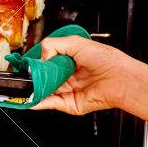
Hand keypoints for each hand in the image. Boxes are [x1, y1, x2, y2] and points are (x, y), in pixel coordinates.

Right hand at [33, 36, 147, 114]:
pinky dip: (39, 102)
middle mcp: (70, 77)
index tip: (30, 63)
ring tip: (27, 84)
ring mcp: (69, 91)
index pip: (48, 62)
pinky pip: (51, 104)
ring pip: (46, 91)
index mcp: (71, 61)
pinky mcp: (70, 104)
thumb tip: (41, 57)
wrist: (120, 78)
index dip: (39, 62)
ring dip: (35, 89)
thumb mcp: (76, 42)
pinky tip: (32, 97)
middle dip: (35, 76)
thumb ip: (53, 45)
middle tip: (29, 73)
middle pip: (45, 78)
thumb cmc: (107, 60)